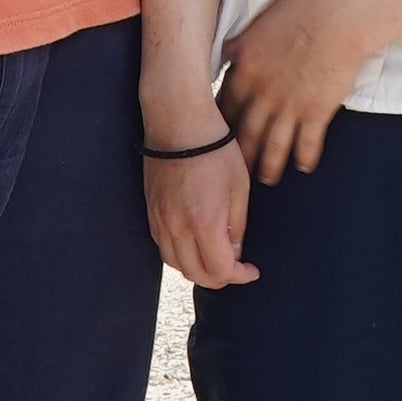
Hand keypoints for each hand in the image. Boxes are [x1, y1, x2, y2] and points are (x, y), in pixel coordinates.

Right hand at [145, 140, 257, 288]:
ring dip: (197, 268)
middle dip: (219, 278)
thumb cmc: (216, 150)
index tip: (252, 270)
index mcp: (205, 221)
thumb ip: (237, 225)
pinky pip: (162, 246)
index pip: (221, 270)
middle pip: (196, 274)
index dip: (240, 276)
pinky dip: (180, 254)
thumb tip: (235, 252)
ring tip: (215, 258)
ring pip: (176, 264)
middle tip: (236, 268)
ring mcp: (160, 220)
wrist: (179, 123)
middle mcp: (178, 227)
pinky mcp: (150, 211)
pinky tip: (194, 244)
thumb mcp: (239, 187)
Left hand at [219, 0, 382, 181]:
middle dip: (239, 156)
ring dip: (269, 166)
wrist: (338, 19)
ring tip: (266, 179)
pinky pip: (307, 145)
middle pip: (244, 134)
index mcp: (244, 70)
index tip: (217, 137)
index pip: (223, 106)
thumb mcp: (257, 22)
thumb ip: (239, 43)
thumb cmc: (300, 12)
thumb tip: (226, 52)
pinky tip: (304, 167)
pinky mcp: (316, 114)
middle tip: (235, 172)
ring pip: (273, 147)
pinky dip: (305, 158)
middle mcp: (262, 94)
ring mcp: (289, 107)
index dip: (219, 125)